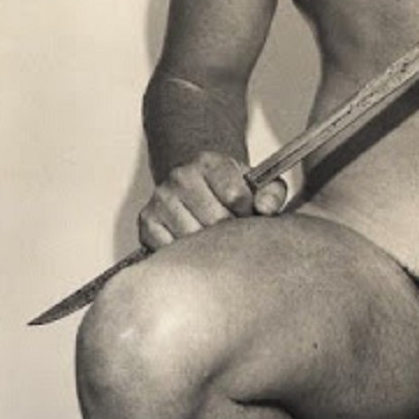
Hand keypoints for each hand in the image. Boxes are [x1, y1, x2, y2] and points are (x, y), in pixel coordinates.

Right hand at [137, 151, 287, 248]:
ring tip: (215, 238)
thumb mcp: (258, 184)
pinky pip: (170, 251)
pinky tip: (194, 246)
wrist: (198, 188)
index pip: (234, 196)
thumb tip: (265, 210)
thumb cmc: (232, 190)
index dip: (247, 214)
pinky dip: (186, 255)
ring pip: (192, 238)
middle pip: (215, 221)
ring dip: (208, 246)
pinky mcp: (147, 223)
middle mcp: (180, 176)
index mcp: (210, 162)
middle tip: (234, 232)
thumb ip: (272, 193)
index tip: (247, 215)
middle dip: (230, 233)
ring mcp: (161, 199)